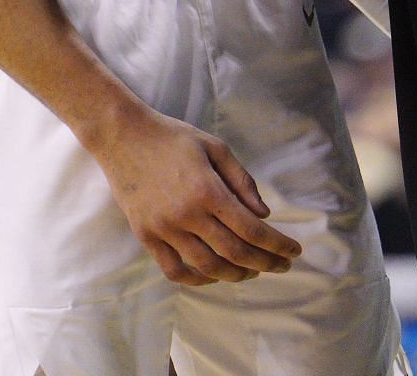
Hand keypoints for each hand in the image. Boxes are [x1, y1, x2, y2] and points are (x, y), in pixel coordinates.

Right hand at [85, 102, 302, 285]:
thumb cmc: (173, 137)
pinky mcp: (146, 236)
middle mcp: (186, 214)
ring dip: (236, 275)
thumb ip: (242, 181)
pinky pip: (174, 270)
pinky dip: (198, 279)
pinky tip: (214, 274)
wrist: (123, 136)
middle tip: (281, 265)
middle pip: (234, 253)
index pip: (251, 229)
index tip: (294, 251)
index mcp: (207, 189)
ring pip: (207, 267)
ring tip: (252, 271)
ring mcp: (164, 228)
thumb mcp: (214, 147)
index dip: (277, 245)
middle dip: (265, 263)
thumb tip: (264, 215)